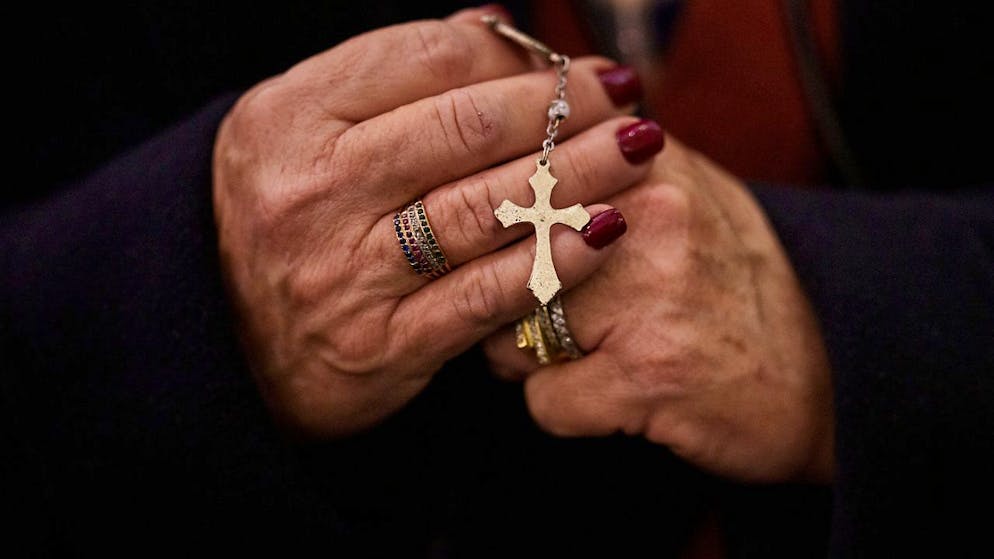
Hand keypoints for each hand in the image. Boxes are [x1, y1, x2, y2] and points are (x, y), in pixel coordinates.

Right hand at [212, 7, 659, 435]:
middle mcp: (312, 192)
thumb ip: (389, 79)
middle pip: (467, 128)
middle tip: (624, 97)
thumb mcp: (304, 131)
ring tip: (635, 151)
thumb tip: (495, 25)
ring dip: (577, 173)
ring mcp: (347, 274)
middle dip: (563, 106)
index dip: (515, 56)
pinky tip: (606, 231)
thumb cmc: (288, 218)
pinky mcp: (383, 345)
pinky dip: (556, 258)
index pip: (426, 59)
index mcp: (288, 119)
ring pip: (486, 209)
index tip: (572, 64)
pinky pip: (487, 294)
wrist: (229, 343)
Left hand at [484, 137, 834, 482]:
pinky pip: (544, 402)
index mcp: (647, 163)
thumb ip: (610, 170)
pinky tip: (626, 397)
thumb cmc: (742, 290)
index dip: (505, 240)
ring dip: (538, 362)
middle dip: (512, 306)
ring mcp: (646, 293)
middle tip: (565, 322)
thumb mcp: (692, 198)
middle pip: (500, 267)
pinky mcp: (646, 375)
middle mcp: (645, 214)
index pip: (515, 187)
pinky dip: (572, 412)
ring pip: (507, 337)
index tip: (520, 261)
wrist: (831, 380)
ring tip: (604, 358)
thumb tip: (519, 161)